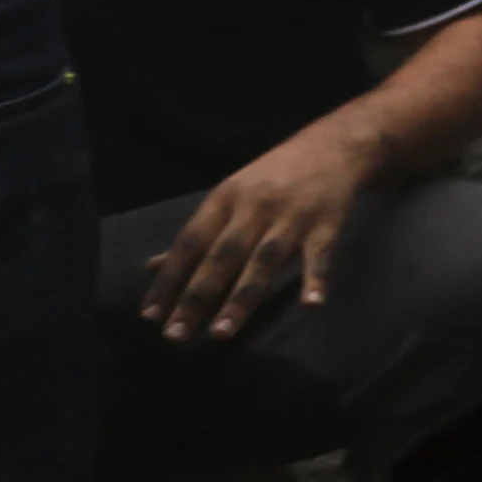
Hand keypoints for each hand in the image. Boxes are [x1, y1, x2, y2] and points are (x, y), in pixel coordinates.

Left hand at [142, 114, 382, 344]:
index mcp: (224, 199)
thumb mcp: (229, 196)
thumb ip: (198, 234)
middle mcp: (254, 207)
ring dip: (241, 299)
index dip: (168, 279)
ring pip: (263, 262)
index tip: (150, 315)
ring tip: (221, 333)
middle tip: (176, 335)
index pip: (190, 242)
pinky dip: (316, 279)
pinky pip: (320, 255)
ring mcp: (291, 216)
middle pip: (222, 257)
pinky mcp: (327, 224)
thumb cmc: (271, 177)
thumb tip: (154, 266)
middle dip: (197, 297)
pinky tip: (311, 305)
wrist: (331, 146)